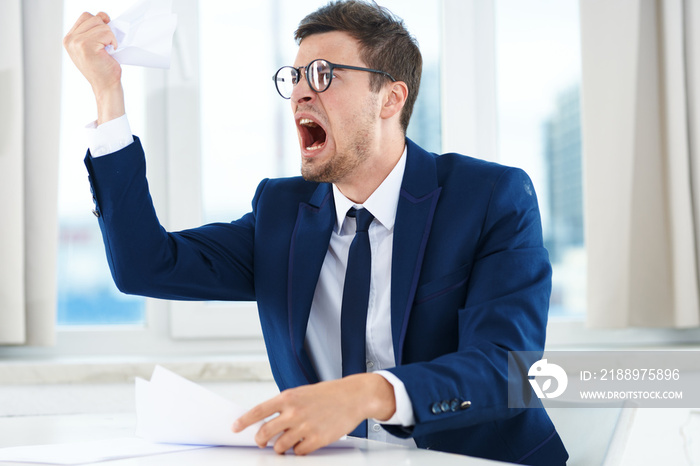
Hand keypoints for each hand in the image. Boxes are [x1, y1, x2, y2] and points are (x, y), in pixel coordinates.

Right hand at [63, 12, 124, 123]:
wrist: (106, 86)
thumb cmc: (103, 68)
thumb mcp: (94, 46)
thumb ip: (94, 30)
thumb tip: (103, 15)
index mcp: (69, 39)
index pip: (85, 16)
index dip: (99, 22)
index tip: (104, 36)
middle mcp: (70, 40)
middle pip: (93, 18)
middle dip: (105, 30)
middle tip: (107, 45)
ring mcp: (77, 42)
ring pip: (101, 25)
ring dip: (110, 37)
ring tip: (107, 50)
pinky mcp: (86, 46)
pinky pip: (107, 33)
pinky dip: (113, 41)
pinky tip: (110, 52)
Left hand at [232, 373, 395, 454]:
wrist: (353, 396)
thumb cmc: (329, 394)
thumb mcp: (302, 393)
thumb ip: (285, 405)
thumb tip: (268, 421)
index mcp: (288, 397)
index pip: (258, 411)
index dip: (244, 421)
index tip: (235, 427)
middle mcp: (294, 412)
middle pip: (264, 433)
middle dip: (260, 441)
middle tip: (261, 442)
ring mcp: (305, 427)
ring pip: (280, 447)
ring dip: (280, 447)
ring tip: (288, 442)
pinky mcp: (317, 440)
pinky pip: (298, 453)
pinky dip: (298, 451)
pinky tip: (304, 443)